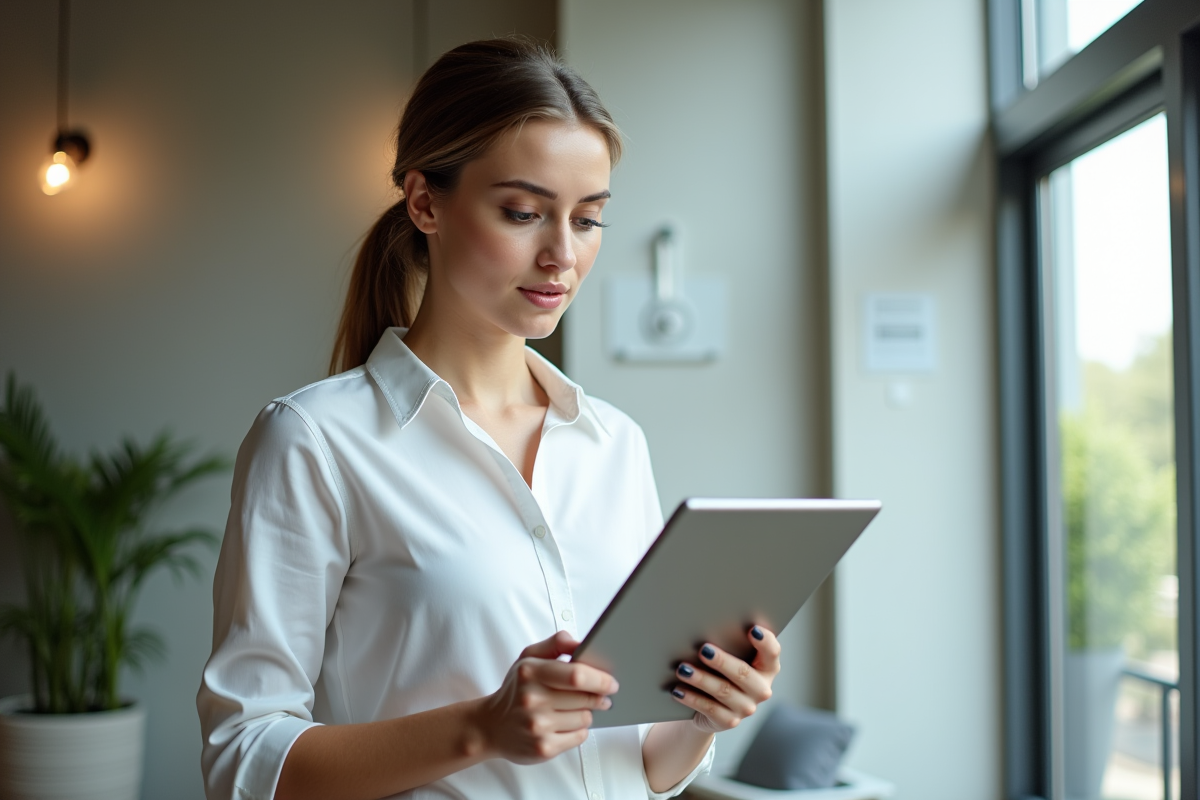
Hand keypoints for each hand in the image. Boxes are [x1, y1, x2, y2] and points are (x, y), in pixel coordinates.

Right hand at [476, 630, 618, 763]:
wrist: (491, 726)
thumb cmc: (516, 690)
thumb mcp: (528, 658)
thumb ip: (555, 643)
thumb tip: (581, 643)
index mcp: (530, 672)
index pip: (576, 675)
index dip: (600, 678)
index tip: (611, 681)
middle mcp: (532, 700)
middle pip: (585, 698)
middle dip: (599, 697)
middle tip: (601, 696)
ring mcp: (537, 726)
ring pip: (585, 718)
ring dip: (586, 713)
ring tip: (573, 709)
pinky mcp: (543, 748)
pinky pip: (579, 737)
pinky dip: (578, 730)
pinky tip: (565, 724)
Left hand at [669, 625, 780, 733]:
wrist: (711, 705)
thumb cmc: (723, 671)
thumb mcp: (731, 657)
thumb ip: (730, 645)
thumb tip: (707, 629)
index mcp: (767, 668)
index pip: (772, 653)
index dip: (765, 641)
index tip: (752, 629)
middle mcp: (761, 689)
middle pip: (743, 673)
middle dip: (722, 661)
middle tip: (703, 650)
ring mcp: (746, 707)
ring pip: (723, 691)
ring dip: (701, 679)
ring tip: (683, 669)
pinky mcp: (729, 721)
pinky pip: (709, 708)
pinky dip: (692, 698)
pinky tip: (678, 690)